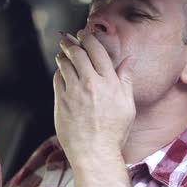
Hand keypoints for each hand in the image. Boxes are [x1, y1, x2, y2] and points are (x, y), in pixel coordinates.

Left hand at [53, 29, 135, 165]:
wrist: (95, 153)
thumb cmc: (114, 132)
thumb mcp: (128, 105)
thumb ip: (126, 79)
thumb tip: (129, 59)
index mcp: (109, 82)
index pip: (97, 51)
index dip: (88, 39)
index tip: (84, 34)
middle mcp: (91, 83)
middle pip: (77, 53)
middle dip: (71, 42)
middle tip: (67, 38)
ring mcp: (74, 92)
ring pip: (64, 64)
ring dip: (62, 55)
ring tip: (62, 53)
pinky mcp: (61, 102)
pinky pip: (57, 79)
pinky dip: (58, 72)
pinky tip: (60, 71)